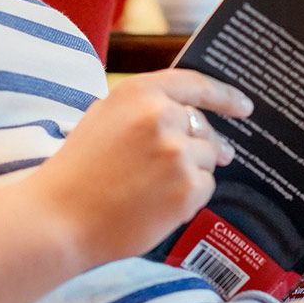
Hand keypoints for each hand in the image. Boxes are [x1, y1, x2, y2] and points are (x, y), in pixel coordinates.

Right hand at [28, 70, 253, 267]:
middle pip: (205, 128)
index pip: (196, 84)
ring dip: (190, 174)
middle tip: (177, 166)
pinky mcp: (187, 188)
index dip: (224, 95)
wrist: (60, 218)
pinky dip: (189, 198)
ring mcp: (178, 153)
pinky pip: (205, 188)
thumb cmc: (77, 170)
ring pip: (208, 160)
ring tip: (152, 189)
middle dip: (199, 147)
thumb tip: (188, 115)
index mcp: (140, 93)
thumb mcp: (104, 118)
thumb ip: (145, 108)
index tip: (243, 106)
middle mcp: (164, 116)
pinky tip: (157, 205)